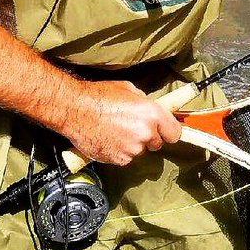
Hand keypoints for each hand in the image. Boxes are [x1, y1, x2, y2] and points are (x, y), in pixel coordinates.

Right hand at [62, 79, 181, 165]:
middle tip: (131, 127)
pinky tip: (108, 139)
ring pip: (139, 151)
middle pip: (157, 143)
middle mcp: (146, 133)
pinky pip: (125, 158)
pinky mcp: (119, 159)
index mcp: (152, 114)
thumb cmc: (99, 96)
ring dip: (132, 144)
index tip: (163, 131)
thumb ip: (144, 102)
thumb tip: (150, 108)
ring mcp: (132, 149)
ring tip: (115, 131)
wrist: (75, 110)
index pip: (174, 133)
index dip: (168, 131)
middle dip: (147, 137)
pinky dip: (118, 151)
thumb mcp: (129, 90)